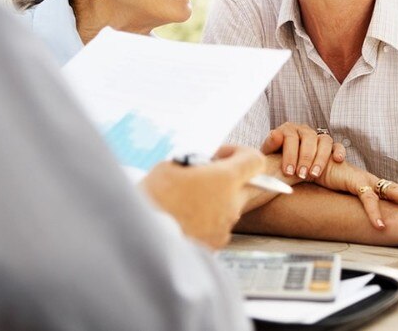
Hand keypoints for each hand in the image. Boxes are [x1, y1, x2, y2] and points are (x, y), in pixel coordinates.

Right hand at [139, 145, 264, 248]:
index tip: (219, 156)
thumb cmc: (153, 199)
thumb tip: (200, 169)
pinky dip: (207, 220)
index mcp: (225, 179)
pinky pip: (218, 226)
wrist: (142, 237)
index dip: (239, 154)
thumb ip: (195, 164)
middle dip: (230, 179)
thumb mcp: (169, 167)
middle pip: (247, 185)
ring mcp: (226, 226)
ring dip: (216, 200)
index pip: (255, 161)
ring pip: (231, 207)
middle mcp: (232, 204)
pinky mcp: (216, 244)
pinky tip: (185, 219)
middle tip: (205, 178)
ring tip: (187, 200)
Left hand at [261, 122, 344, 180]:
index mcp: (288, 129)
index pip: (290, 137)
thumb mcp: (268, 153)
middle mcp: (304, 130)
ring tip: (314, 174)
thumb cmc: (274, 158)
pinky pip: (337, 145)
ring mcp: (317, 137)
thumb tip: (276, 134)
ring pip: (324, 141)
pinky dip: (339, 151)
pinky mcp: (329, 146)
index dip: (289, 155)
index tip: (288, 171)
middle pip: (308, 139)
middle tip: (301, 175)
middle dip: (305, 158)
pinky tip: (338, 160)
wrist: (281, 163)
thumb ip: (270, 144)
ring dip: (320, 158)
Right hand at [314, 163, 397, 229]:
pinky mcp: (354, 181)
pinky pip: (368, 199)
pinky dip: (374, 213)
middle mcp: (371, 180)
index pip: (396, 189)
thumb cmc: (325, 177)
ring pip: (391, 190)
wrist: (308, 165)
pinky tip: (380, 225)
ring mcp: (365, 180)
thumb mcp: (342, 192)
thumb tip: (362, 216)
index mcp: (371, 184)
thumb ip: (353, 201)